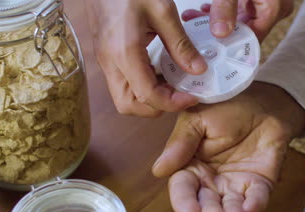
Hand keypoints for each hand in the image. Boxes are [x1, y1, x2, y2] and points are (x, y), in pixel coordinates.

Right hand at [85, 0, 207, 116]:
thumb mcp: (162, 11)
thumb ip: (180, 44)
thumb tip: (197, 70)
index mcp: (124, 52)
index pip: (148, 96)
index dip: (173, 103)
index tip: (192, 95)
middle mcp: (111, 62)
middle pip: (129, 106)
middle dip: (157, 107)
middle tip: (180, 94)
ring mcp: (106, 61)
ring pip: (124, 98)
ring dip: (149, 99)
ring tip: (173, 84)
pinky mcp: (108, 57)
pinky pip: (124, 84)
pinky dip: (143, 88)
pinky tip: (161, 73)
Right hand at [152, 82, 304, 211]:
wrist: (261, 98)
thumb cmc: (226, 106)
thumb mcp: (197, 119)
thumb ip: (180, 143)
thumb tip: (158, 170)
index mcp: (191, 166)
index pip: (183, 189)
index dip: (184, 202)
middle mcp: (211, 181)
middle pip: (206, 205)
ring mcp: (236, 184)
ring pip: (231, 208)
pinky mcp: (260, 183)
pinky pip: (257, 198)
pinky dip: (255, 205)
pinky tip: (250, 209)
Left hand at [182, 0, 294, 40]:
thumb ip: (226, 6)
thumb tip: (221, 33)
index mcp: (273, 8)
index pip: (252, 39)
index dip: (230, 48)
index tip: (209, 52)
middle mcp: (274, 8)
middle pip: (245, 32)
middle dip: (218, 34)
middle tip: (196, 35)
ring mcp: (264, 4)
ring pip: (239, 22)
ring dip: (215, 22)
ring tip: (193, 19)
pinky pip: (238, 11)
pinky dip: (220, 11)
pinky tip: (202, 10)